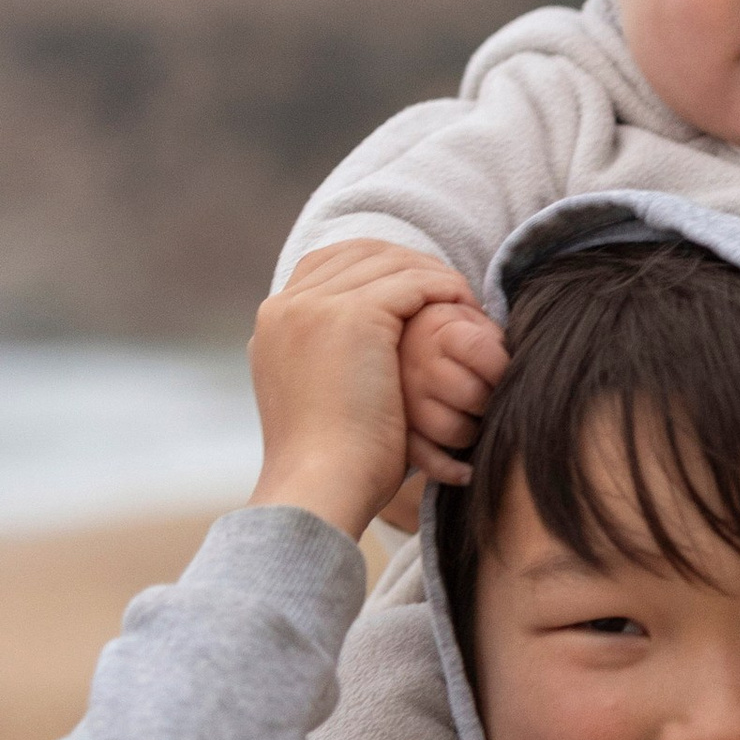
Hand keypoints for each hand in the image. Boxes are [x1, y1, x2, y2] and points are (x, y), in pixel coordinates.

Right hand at [250, 244, 489, 539]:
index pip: (328, 265)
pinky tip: (466, 309)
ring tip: (463, 300)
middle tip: (447, 288)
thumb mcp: (315, 400)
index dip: (377, 268)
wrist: (320, 485)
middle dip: (408, 264)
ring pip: (390, 263)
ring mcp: (316, 307)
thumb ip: (323, 365)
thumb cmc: (329, 464)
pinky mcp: (354, 316)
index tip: (416, 289)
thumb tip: (348, 359)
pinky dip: (444, 289)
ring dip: (432, 276)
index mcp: (273, 322)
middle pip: (360, 254)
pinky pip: (413, 282)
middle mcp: (288, 306)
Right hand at [398, 290, 507, 487]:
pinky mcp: (397, 429)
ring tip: (477, 419)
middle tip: (492, 398)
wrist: (395, 341)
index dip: (503, 368)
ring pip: (452, 430)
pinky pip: (426, 458)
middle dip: (491, 401)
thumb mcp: (467, 316)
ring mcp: (404, 400)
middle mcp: (417, 365)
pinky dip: (450, 469)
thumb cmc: (448, 332)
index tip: (507, 374)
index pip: (480, 350)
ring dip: (474, 432)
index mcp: (437, 330)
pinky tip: (468, 469)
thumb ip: (491, 330)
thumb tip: (528, 360)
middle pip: (470, 394)